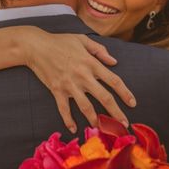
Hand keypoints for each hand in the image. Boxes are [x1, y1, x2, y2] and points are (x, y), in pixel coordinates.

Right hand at [21, 28, 135, 132]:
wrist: (36, 46)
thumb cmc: (60, 41)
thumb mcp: (82, 40)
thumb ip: (99, 50)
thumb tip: (114, 62)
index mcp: (91, 63)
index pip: (113, 81)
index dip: (125, 93)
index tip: (132, 103)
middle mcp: (83, 76)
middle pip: (104, 97)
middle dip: (116, 112)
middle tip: (124, 124)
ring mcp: (69, 84)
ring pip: (86, 106)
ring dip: (95, 119)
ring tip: (102, 128)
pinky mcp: (56, 90)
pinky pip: (64, 108)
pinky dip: (68, 119)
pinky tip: (73, 128)